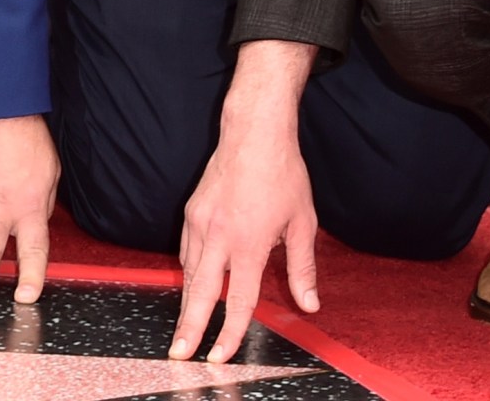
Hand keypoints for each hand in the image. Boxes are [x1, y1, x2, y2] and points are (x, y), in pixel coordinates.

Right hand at [171, 42, 318, 363]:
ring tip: (184, 329)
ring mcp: (200, 222)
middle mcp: (219, 236)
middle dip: (189, 328)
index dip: (229, 333)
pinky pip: (187, 251)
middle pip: (201, 293)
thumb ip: (302, 268)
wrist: (253, 132)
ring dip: (188, 303)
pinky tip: (192, 286)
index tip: (219, 356)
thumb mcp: (304, 223)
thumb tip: (310, 304)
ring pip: (190, 273)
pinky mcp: (191, 211)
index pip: (237, 300)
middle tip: (178, 355)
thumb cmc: (284, 175)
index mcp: (249, 243)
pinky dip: (189, 273)